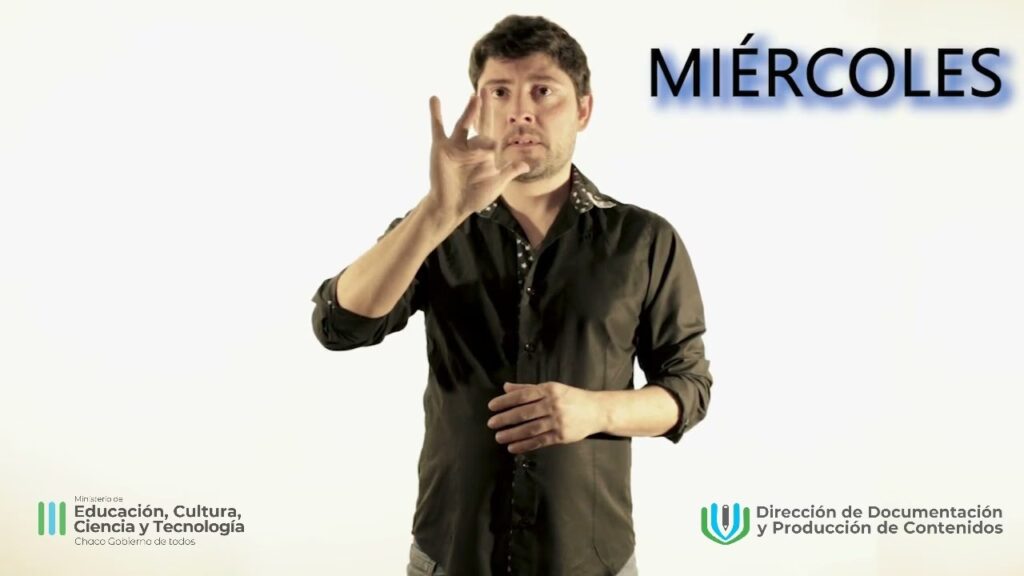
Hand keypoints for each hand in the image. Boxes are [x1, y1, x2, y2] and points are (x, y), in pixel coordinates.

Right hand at [425, 94, 529, 221]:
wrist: (452, 207)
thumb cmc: (474, 197)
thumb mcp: (496, 184)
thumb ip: (509, 171)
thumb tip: (526, 165)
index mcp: (485, 153)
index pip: (492, 133)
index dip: (496, 133)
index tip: (499, 133)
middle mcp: (471, 146)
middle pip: (479, 123)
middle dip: (484, 108)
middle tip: (487, 89)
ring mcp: (456, 146)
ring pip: (463, 124)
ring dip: (469, 111)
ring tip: (475, 97)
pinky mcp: (441, 148)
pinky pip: (438, 128)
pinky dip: (435, 114)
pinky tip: (435, 99)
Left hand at [486, 382, 606, 453]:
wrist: (597, 411)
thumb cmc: (571, 398)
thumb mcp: (552, 388)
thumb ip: (528, 388)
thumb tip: (506, 387)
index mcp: (549, 390)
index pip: (522, 395)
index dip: (505, 401)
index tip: (492, 406)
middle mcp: (553, 404)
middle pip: (524, 412)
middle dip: (505, 418)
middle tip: (491, 423)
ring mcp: (557, 421)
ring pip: (530, 428)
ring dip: (512, 434)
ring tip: (499, 437)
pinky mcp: (561, 436)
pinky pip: (539, 441)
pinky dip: (524, 445)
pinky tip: (513, 448)